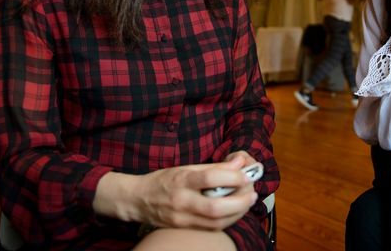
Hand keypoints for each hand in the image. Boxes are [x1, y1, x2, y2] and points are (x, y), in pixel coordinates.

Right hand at [95, 155, 257, 230]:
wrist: (138, 200)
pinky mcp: (184, 228)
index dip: (231, 177)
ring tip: (248, 202)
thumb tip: (240, 162)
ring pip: (215, 222)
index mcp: (181, 180)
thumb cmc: (164, 180)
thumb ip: (214, 167)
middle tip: (252, 193)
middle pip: (215, 207)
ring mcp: (182, 218)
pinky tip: (235, 211)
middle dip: (239, 201)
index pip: (210, 179)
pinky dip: (227, 220)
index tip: (245, 174)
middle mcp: (181, 201)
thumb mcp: (186, 167)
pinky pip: (210, 228)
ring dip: (237, 213)